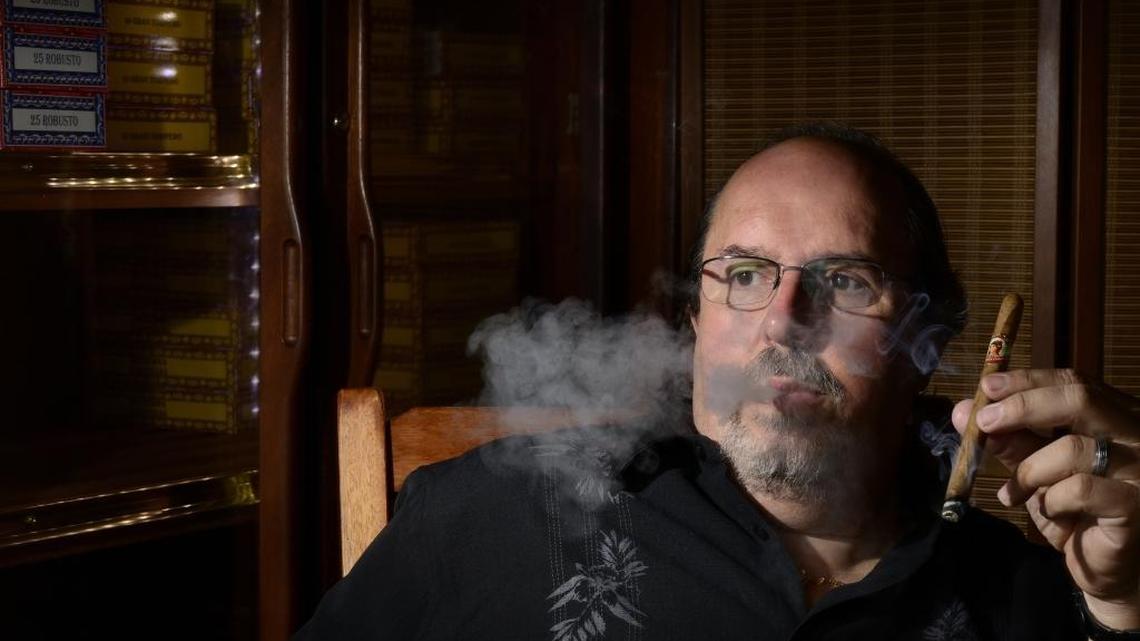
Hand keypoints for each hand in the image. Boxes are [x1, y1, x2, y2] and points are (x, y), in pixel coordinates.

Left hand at [952, 369, 1139, 630]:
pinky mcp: (1136, 504)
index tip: (986, 388)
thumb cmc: (1072, 510)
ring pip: (1073, 448)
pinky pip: (1081, 489)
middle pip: (1080, 399)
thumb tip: (964, 411)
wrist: (1105, 566)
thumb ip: (1008, 439)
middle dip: (1022, 407)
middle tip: (984, 422)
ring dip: (1029, 470)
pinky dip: (1051, 500)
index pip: (1073, 381)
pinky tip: (1049, 512)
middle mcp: (1136, 434)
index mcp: (1116, 415)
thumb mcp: (1035, 468)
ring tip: (1013, 492)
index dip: (1027, 381)